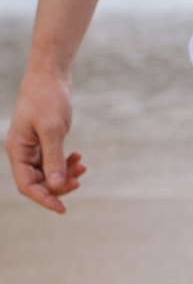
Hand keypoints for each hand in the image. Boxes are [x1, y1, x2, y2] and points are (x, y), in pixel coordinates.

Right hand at [6, 68, 86, 213]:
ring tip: (83, 167)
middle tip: (80, 181)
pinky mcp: (44, 141)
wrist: (50, 75)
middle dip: (59, 185)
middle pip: (38, 182)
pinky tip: (79, 159)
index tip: (63, 209)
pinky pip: (54, 161)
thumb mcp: (53, 129)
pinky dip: (67, 163)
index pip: (27, 185)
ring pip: (48, 172)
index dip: (44, 199)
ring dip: (66, 174)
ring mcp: (33, 147)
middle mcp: (22, 151)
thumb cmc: (48, 99)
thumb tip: (56, 186)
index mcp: (17, 150)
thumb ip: (54, 158)